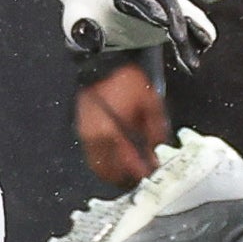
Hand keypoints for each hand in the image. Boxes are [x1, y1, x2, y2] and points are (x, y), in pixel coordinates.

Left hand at [49, 0, 214, 66]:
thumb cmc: (85, 7)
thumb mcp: (74, 17)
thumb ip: (82, 30)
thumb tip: (95, 45)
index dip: (152, 9)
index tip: (164, 24)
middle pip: (170, 4)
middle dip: (180, 24)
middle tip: (182, 46)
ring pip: (185, 14)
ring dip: (194, 35)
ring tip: (192, 66)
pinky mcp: (173, 12)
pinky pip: (190, 22)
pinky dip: (197, 37)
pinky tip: (195, 57)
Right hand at [76, 62, 168, 186]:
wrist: (103, 64)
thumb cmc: (127, 82)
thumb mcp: (151, 104)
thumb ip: (156, 129)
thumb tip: (159, 149)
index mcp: (111, 133)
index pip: (127, 163)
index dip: (141, 172)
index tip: (153, 174)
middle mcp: (94, 139)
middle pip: (108, 171)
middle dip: (126, 177)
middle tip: (142, 176)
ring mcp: (85, 135)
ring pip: (98, 166)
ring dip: (114, 172)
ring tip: (132, 170)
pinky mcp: (83, 130)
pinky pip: (93, 155)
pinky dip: (106, 161)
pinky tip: (120, 158)